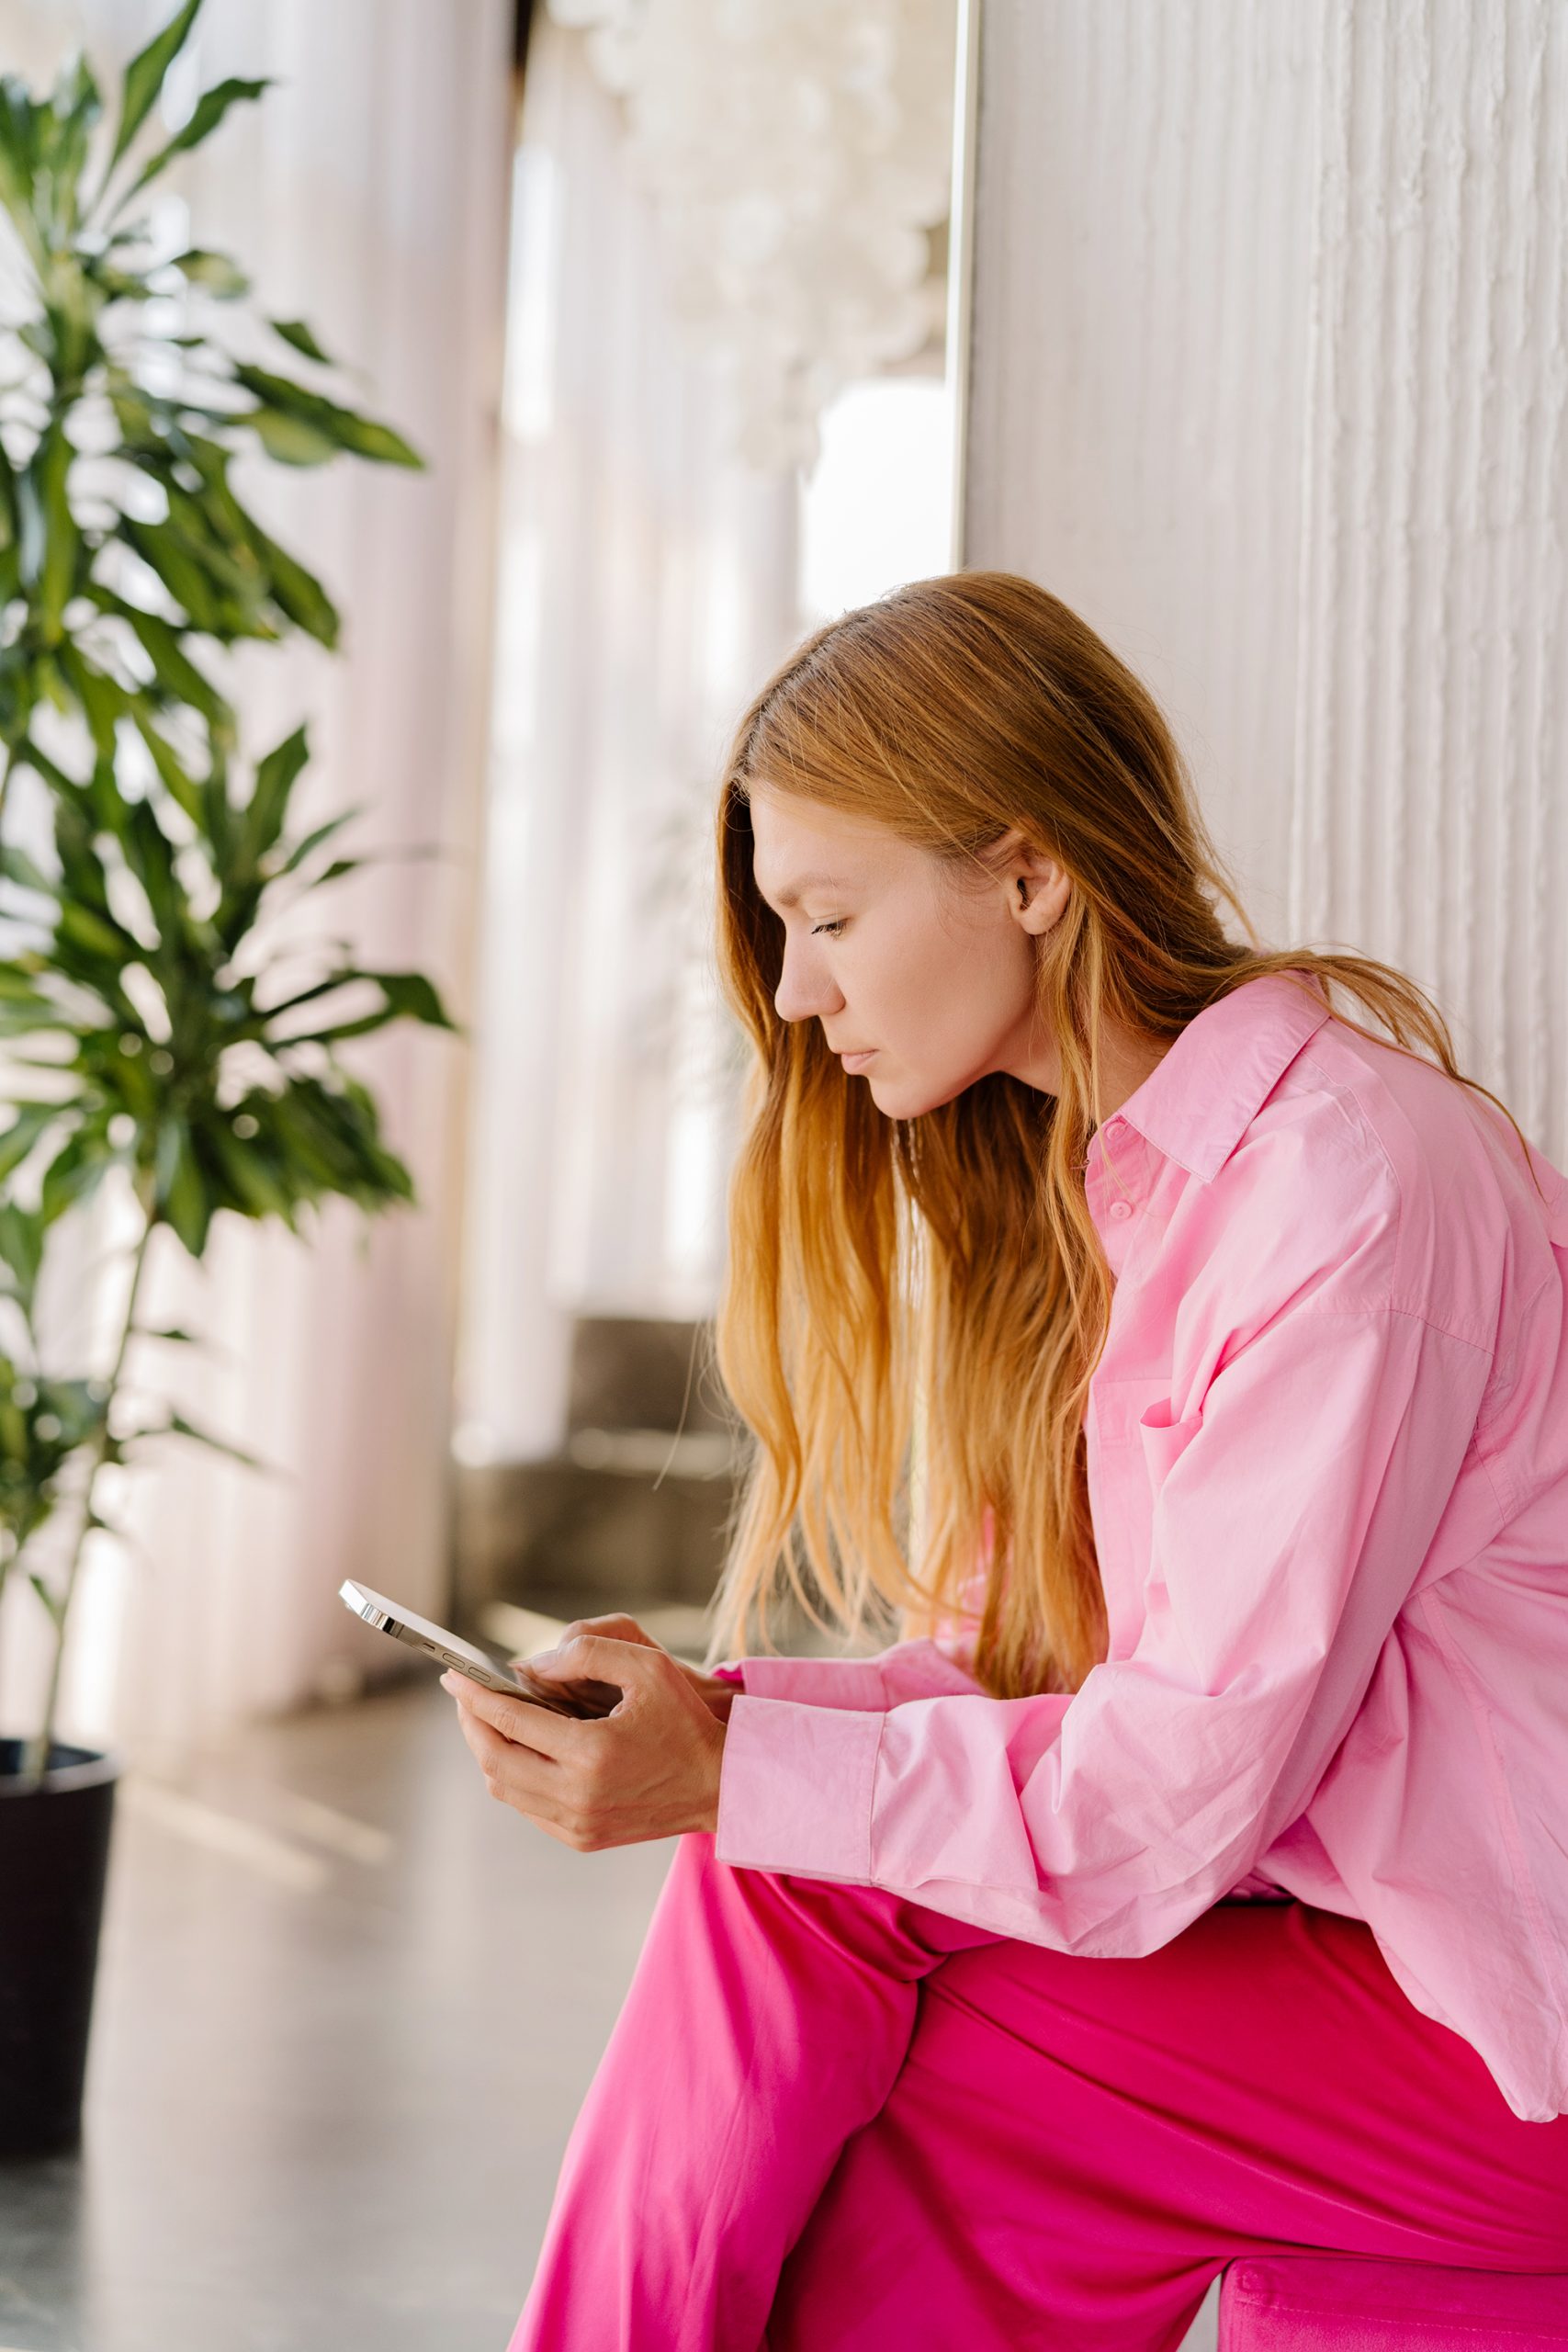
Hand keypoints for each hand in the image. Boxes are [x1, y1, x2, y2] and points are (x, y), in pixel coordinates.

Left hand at [441, 1631, 728, 1850]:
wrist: (721, 1785)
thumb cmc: (686, 1719)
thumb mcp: (647, 1667)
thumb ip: (586, 1653)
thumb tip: (529, 1667)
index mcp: (591, 1753)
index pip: (510, 1722)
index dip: (474, 1696)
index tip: (452, 1677)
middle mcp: (578, 1796)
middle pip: (494, 1760)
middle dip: (471, 1724)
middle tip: (463, 1696)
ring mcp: (578, 1824)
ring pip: (505, 1788)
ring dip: (487, 1751)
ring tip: (487, 1718)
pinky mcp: (582, 1839)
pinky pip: (527, 1807)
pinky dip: (512, 1775)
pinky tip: (520, 1748)